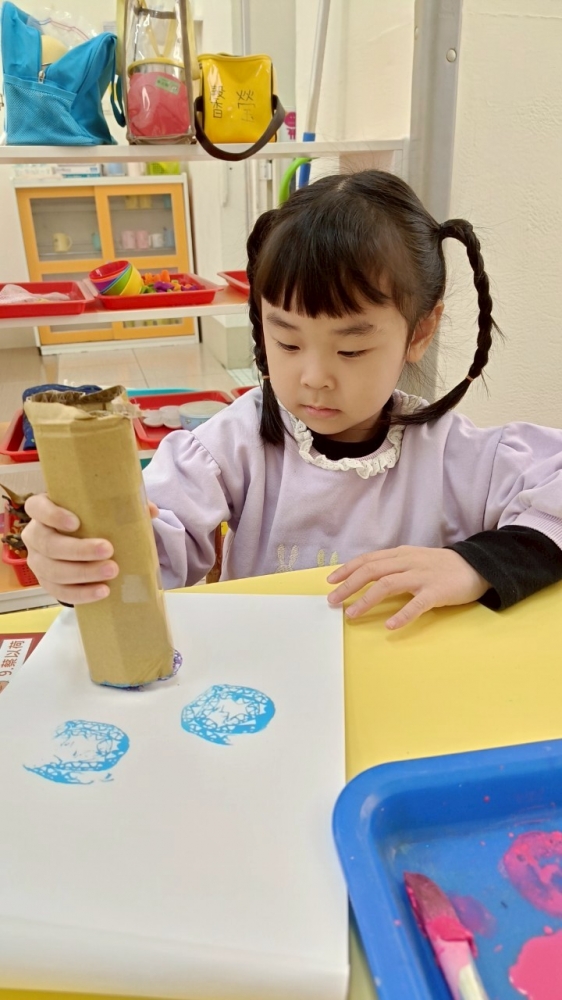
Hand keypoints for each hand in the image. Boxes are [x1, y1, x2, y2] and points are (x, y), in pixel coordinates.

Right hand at [22, 494, 157, 605]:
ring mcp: (38, 560)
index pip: (36, 507)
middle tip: (108, 550)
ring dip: (83, 573)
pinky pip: (59, 591)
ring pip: (52, 569)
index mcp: (44, 510)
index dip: (52, 515)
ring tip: (111, 571)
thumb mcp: (101, 510)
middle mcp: (35, 534)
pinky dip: (81, 593)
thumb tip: (151, 511)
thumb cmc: (89, 522)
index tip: (76, 523)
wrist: (81, 548)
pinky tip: (102, 591)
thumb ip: (123, 507)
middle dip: (78, 549)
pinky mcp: (46, 582)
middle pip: (48, 543)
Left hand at [327, 546, 489, 629]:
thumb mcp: (414, 559)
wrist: (477, 566)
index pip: (369, 560)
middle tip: (332, 601)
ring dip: (367, 600)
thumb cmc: (441, 567)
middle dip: (349, 586)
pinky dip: (402, 614)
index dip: (348, 570)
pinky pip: (416, 604)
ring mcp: (422, 576)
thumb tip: (366, 577)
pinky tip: (390, 625)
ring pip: (388, 585)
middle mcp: (408, 562)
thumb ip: (393, 566)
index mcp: (401, 554)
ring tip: (352, 615)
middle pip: (372, 571)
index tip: (331, 582)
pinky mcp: (436, 592)